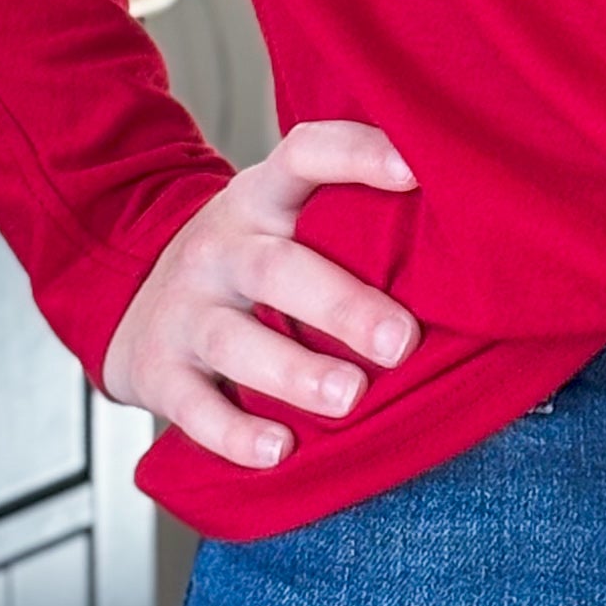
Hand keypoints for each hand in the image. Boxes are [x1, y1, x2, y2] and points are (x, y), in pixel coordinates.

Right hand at [99, 118, 420, 466]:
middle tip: (402, 343)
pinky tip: (279, 451)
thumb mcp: (282, 220)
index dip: (357, 156)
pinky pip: (193, 406)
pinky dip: (234, 433)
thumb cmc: (248, 262)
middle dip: (342, 305)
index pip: (305, 155)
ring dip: (295, 371)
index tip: (414, 170)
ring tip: (349, 399)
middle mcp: (220, 247)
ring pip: (235, 340)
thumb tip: (474, 242)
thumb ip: (351, 221)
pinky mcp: (157, 372)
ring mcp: (184, 310)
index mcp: (261, 198)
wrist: (130, 298)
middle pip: (276, 266)